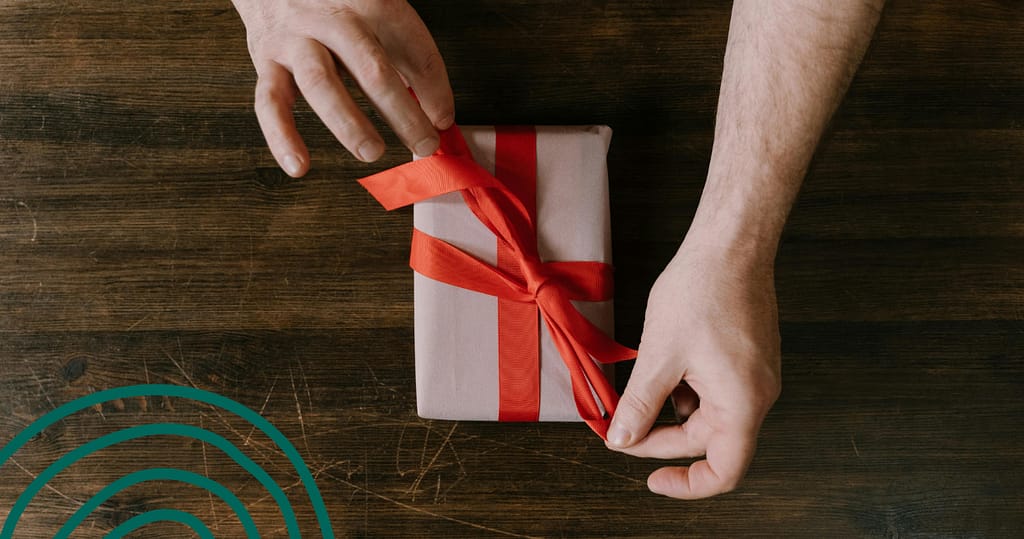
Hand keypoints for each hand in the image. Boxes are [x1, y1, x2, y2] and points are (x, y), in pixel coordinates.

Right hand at [231, 0, 453, 175]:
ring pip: (321, 84)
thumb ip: (409, 58)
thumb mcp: (378, 14)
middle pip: (372, 68)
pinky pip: (270, 102)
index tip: (443, 121)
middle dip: (403, 113)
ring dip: (349, 124)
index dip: (434, 87)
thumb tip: (438, 114)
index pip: (412, 46)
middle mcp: (333, 18)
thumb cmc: (336, 5)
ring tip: (373, 152)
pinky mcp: (265, 60)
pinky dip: (282, 137)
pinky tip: (299, 166)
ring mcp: (297, 39)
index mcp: (371, 2)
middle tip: (424, 144)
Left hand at [606, 232, 781, 498]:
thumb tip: (622, 439)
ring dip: (671, 410)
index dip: (687, 484)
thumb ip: (639, 404)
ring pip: (708, 414)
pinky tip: (662, 367)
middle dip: (661, 437)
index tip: (652, 479)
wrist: (731, 244)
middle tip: (621, 426)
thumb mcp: (659, 355)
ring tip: (640, 388)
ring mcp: (756, 376)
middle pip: (708, 441)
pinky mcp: (748, 359)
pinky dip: (684, 389)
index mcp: (742, 404)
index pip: (723, 471)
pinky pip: (715, 391)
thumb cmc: (703, 290)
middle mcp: (758, 395)